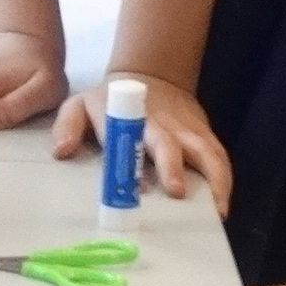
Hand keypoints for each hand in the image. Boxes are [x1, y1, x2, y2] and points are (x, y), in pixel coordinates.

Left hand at [52, 73, 231, 213]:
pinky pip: (219, 156)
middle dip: (174, 165)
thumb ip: (68, 125)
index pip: (131, 133)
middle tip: (177, 193)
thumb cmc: (109, 102)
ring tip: (215, 210)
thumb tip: (61, 152)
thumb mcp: (80, 105)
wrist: (150, 75)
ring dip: (213, 178)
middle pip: (170, 142)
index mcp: (127, 118)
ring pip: (206, 150)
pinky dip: (224, 180)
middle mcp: (161, 123)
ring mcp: (187, 129)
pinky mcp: (204, 135)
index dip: (129, 153)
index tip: (138, 182)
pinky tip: (222, 206)